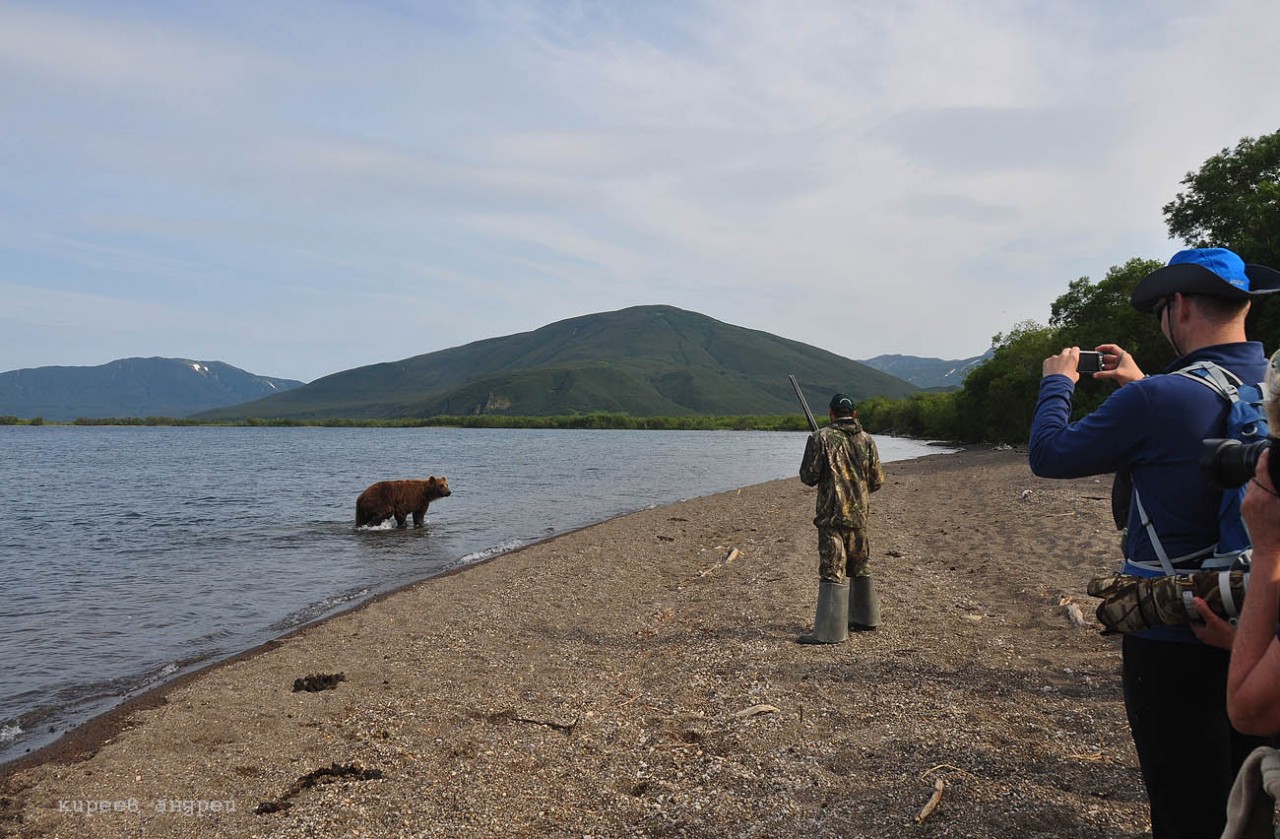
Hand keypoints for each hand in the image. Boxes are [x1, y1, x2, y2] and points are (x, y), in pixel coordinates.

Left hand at [1042, 348, 1080, 382]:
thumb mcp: (1075, 376)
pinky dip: (1050, 365)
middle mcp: (1063, 355)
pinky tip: (1051, 371)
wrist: (1056, 385)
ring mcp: (1054, 358)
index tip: (1074, 354)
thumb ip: (1074, 370)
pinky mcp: (1046, 361)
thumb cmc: (1067, 381)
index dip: (1075, 352)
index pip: (1075, 349)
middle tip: (1065, 361)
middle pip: (1066, 350)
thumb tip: (1073, 371)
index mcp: (1073, 358)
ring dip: (1057, 361)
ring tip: (1057, 370)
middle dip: (1066, 354)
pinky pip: (1049, 361)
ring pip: (1056, 357)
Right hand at [1092, 343, 1143, 385]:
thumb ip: (1104, 374)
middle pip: (1108, 357)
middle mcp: (1121, 360)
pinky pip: (1109, 370)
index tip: (1096, 349)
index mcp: (1123, 355)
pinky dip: (1104, 372)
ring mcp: (1120, 366)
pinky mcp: (1119, 372)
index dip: (1104, 347)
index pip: (1112, 348)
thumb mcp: (1117, 374)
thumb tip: (1095, 375)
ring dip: (1102, 367)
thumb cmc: (1131, 376)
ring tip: (1095, 369)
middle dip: (1101, 359)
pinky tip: (1099, 374)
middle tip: (1094, 362)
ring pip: (1108, 364)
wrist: (1139, 384)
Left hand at [1189, 597, 1235, 648]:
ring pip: (1209, 622)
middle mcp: (1205, 635)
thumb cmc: (1227, 635)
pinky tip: (1224, 616)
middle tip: (1206, 604)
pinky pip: (1217, 625)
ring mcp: (1213, 636)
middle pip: (1200, 620)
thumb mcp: (1214, 620)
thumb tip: (1195, 601)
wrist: (1243, 644)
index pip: (1191, 620)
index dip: (1192, 611)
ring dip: (1211, 616)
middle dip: (1203, 612)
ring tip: (1215, 609)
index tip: (1194, 603)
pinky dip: (1219, 620)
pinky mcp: (1221, 636)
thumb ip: (1204, 610)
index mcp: (1200, 633)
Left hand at [1243, 449, 1279, 577]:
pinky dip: (1258, 492)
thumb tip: (1278, 484)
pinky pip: (1250, 494)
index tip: (1268, 451)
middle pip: (1258, 477)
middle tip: (1276, 472)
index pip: (1262, 471)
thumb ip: (1279, 491)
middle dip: (1266, 473)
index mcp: (1266, 497)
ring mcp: (1247, 503)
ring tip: (1273, 487)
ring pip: (1253, 485)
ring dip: (1262, 484)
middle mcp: (1253, 498)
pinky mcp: (1244, 508)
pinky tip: (1268, 498)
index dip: (1265, 459)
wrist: (1270, 549)